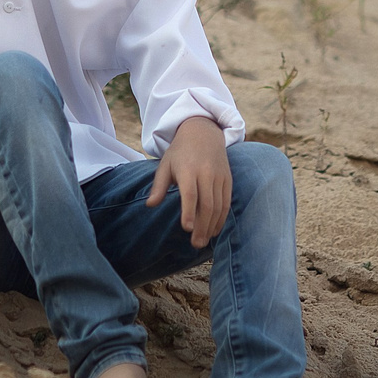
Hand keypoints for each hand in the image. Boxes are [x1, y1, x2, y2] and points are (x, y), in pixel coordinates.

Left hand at [147, 116, 231, 247]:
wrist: (203, 133)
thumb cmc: (180, 152)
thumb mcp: (165, 165)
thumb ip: (159, 186)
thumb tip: (150, 205)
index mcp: (188, 170)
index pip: (190, 194)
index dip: (189, 212)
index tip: (187, 228)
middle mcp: (206, 173)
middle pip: (206, 204)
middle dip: (202, 226)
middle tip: (195, 244)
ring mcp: (219, 176)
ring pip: (218, 206)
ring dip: (212, 226)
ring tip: (203, 241)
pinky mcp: (228, 179)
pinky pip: (226, 202)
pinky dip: (222, 218)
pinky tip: (214, 230)